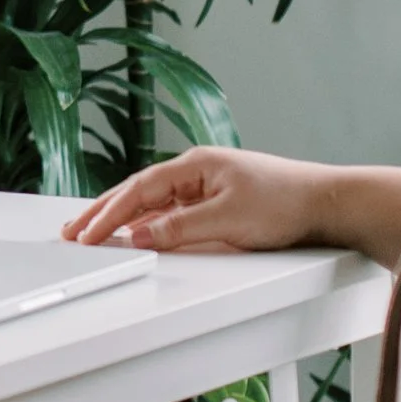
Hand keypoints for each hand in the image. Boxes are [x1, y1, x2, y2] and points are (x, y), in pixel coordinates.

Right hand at [65, 146, 330, 252]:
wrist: (327, 203)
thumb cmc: (286, 202)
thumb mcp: (228, 220)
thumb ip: (179, 230)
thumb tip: (140, 236)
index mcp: (195, 165)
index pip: (139, 190)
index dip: (109, 214)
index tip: (86, 234)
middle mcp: (196, 171)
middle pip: (138, 192)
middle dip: (103, 212)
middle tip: (72, 231)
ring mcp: (205, 186)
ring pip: (152, 203)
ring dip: (122, 219)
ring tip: (92, 232)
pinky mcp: (217, 202)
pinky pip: (171, 212)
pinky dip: (147, 223)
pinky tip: (136, 234)